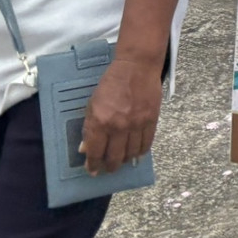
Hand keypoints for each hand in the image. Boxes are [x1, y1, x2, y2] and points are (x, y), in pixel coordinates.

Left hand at [79, 51, 164, 174]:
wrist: (136, 67)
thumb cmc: (111, 83)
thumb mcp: (92, 104)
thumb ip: (89, 127)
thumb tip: (86, 148)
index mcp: (100, 122)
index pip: (95, 152)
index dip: (93, 164)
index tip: (92, 170)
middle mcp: (118, 126)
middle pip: (114, 157)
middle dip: (109, 166)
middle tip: (108, 169)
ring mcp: (136, 124)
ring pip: (131, 153)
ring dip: (125, 160)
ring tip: (122, 161)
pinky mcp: (151, 120)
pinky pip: (147, 143)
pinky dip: (141, 152)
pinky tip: (137, 154)